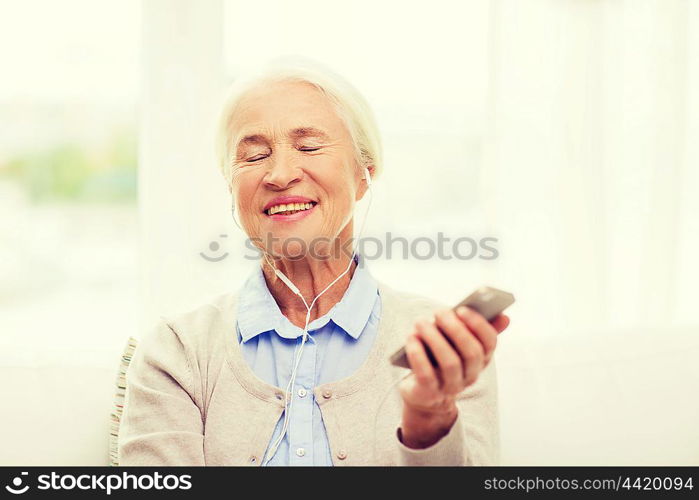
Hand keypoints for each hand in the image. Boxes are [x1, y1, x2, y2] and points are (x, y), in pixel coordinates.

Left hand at [398, 307, 509, 448]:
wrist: (423, 394)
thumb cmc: (439, 359)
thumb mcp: (456, 344)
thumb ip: (475, 329)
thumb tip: (504, 317)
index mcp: (480, 360)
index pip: (490, 343)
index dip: (478, 325)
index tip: (462, 309)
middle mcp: (470, 375)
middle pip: (472, 353)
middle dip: (455, 329)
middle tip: (439, 312)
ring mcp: (451, 387)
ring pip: (450, 363)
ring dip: (435, 338)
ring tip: (421, 322)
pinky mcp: (429, 393)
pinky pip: (426, 374)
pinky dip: (418, 354)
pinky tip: (411, 338)